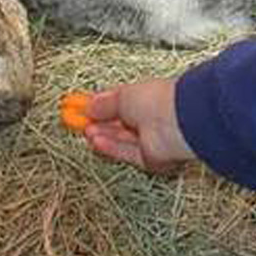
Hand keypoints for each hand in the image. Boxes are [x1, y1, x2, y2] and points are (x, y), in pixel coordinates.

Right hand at [77, 77, 195, 174]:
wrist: (178, 122)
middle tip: (77, 121)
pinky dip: (111, 148)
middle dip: (98, 122)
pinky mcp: (151, 158)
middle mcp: (151, 118)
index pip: (119, 102)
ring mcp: (152, 139)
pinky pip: (127, 154)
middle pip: (119, 123)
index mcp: (148, 97)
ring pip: (121, 140)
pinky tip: (95, 142)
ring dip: (102, 135)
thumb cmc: (159, 100)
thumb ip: (104, 104)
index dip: (99, 105)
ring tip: (84, 130)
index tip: (80, 106)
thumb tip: (89, 105)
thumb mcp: (123, 96)